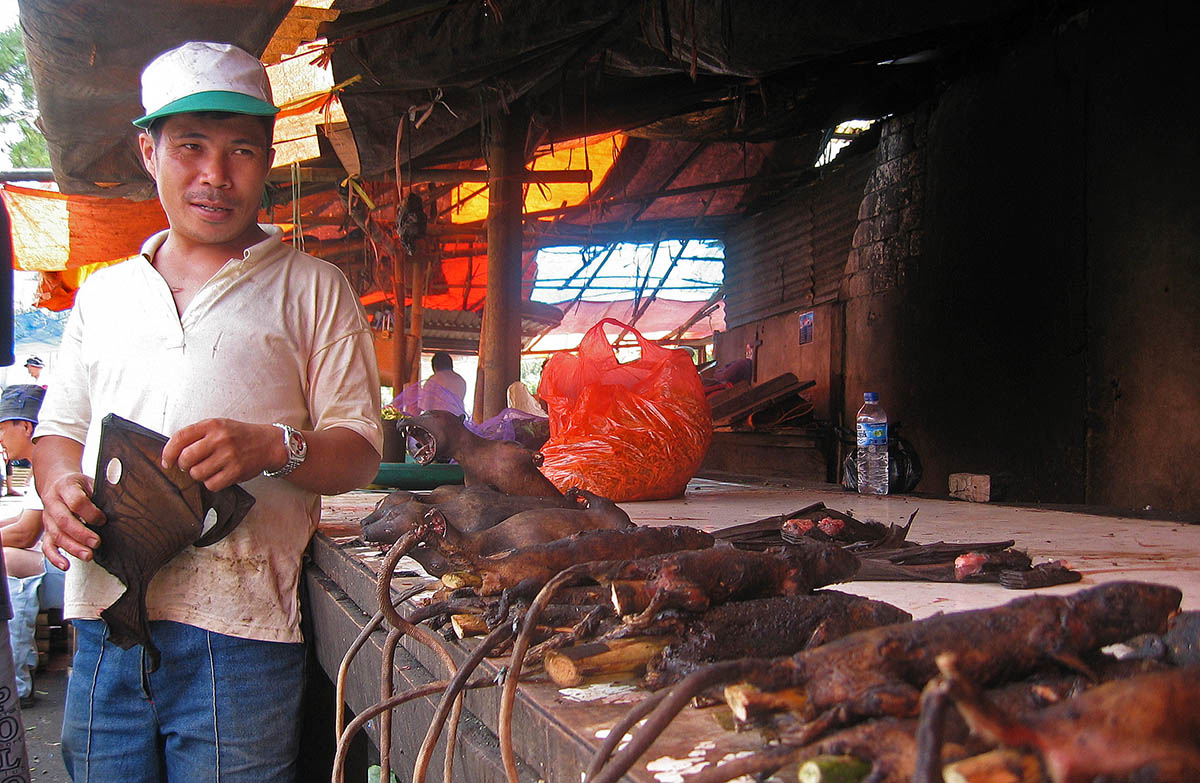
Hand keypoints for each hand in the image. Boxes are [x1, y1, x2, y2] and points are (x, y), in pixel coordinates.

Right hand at [40, 472, 103, 570]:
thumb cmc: (78, 485)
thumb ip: (102, 491)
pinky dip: (55, 557)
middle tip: (97, 543)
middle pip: (64, 521)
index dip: (90, 512)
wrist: (56, 483)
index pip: (76, 501)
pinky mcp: (46, 530)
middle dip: (81, 534)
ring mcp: (48, 518)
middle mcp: (53, 503)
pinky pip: (47, 546)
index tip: (103, 520)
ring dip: (72, 547)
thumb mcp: (90, 481)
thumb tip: (121, 501)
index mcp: (66, 487)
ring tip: (88, 555)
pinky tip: (65, 565)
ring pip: (56, 535)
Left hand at [162, 418, 283, 491]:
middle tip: (191, 465)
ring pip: (197, 473)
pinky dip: (212, 483)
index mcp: (212, 425)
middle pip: (186, 458)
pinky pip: (212, 484)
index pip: (180, 438)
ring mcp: (229, 455)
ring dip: (199, 475)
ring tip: (209, 469)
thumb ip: (197, 435)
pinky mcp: (236, 471)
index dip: (168, 452)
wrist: (268, 443)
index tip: (167, 461)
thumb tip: (173, 453)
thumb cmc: (240, 436)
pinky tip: (219, 475)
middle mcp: (220, 439)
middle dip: (184, 465)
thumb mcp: (219, 426)